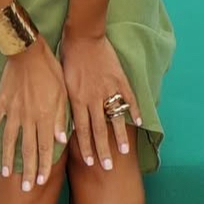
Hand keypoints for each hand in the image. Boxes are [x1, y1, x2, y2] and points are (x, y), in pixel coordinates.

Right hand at [0, 37, 68, 191]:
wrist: (28, 50)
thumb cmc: (50, 70)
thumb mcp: (63, 93)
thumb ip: (61, 118)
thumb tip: (61, 140)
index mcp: (45, 116)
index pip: (45, 148)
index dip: (44, 166)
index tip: (41, 182)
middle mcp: (28, 118)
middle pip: (28, 150)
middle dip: (27, 170)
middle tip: (25, 189)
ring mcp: (12, 111)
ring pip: (9, 140)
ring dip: (7, 159)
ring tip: (5, 174)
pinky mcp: (1, 102)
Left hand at [59, 27, 141, 170]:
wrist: (82, 36)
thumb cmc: (68, 58)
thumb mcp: (63, 83)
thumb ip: (68, 103)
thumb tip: (66, 123)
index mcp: (77, 99)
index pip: (82, 129)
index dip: (87, 147)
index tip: (91, 162)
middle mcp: (93, 97)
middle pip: (99, 129)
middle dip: (103, 150)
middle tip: (107, 167)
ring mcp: (108, 89)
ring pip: (115, 118)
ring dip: (119, 136)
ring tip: (124, 151)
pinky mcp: (120, 79)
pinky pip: (129, 98)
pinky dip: (135, 111)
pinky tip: (140, 123)